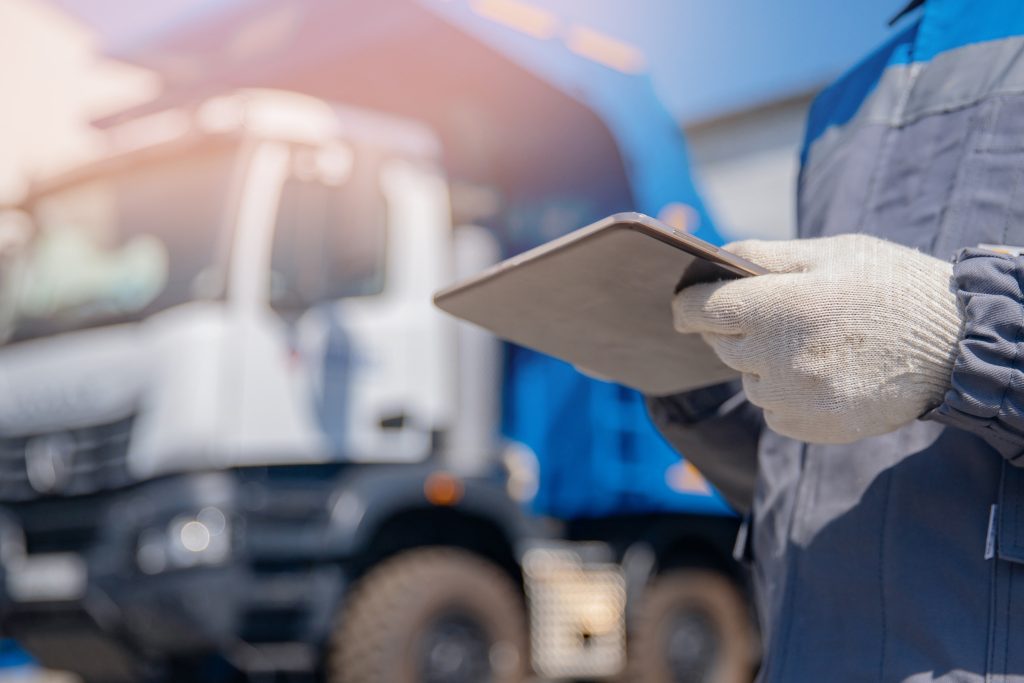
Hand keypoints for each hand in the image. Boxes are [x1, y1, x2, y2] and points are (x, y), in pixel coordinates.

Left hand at [673, 234, 962, 443]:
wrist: (954, 347)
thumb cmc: (888, 288)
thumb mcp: (830, 253)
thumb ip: (762, 255)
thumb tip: (710, 259)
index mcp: (780, 306)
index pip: (701, 310)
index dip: (688, 304)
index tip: (685, 304)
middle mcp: (778, 357)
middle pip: (720, 342)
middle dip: (734, 327)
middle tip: (777, 315)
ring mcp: (791, 397)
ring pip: (746, 377)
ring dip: (763, 362)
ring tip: (814, 344)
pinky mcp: (806, 426)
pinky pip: (771, 408)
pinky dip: (784, 393)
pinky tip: (823, 374)